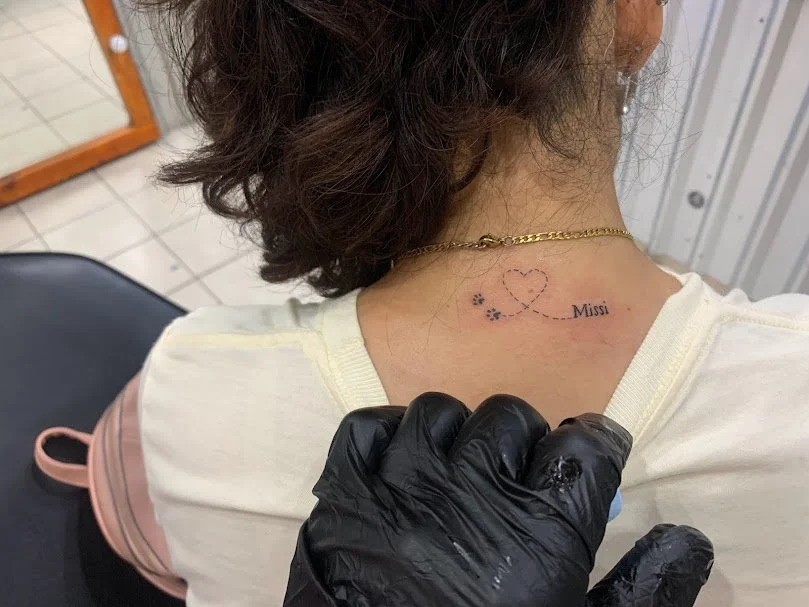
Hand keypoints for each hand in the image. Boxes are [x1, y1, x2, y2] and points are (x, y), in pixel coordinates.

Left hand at [284, 393, 712, 605]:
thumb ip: (644, 593)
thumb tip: (688, 534)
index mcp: (538, 536)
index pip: (583, 446)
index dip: (593, 442)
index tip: (589, 453)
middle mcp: (469, 498)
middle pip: (510, 418)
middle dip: (525, 441)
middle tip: (519, 474)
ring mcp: (399, 490)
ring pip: (439, 411)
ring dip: (457, 435)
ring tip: (458, 471)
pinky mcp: (343, 494)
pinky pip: (368, 425)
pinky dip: (388, 436)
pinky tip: (402, 466)